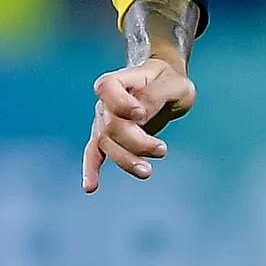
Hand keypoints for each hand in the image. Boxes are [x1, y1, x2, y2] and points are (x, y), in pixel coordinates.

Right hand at [84, 59, 197, 190]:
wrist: (164, 86)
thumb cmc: (169, 82)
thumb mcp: (175, 84)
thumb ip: (156, 95)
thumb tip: (140, 115)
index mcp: (122, 80)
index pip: (108, 87)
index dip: (120, 103)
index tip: (140, 114)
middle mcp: (107, 101)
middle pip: (111, 124)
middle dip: (136, 142)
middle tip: (162, 149)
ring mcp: (104, 121)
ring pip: (106, 143)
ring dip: (125, 160)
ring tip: (147, 171)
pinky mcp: (107, 138)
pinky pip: (94, 153)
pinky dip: (91, 169)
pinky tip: (91, 186)